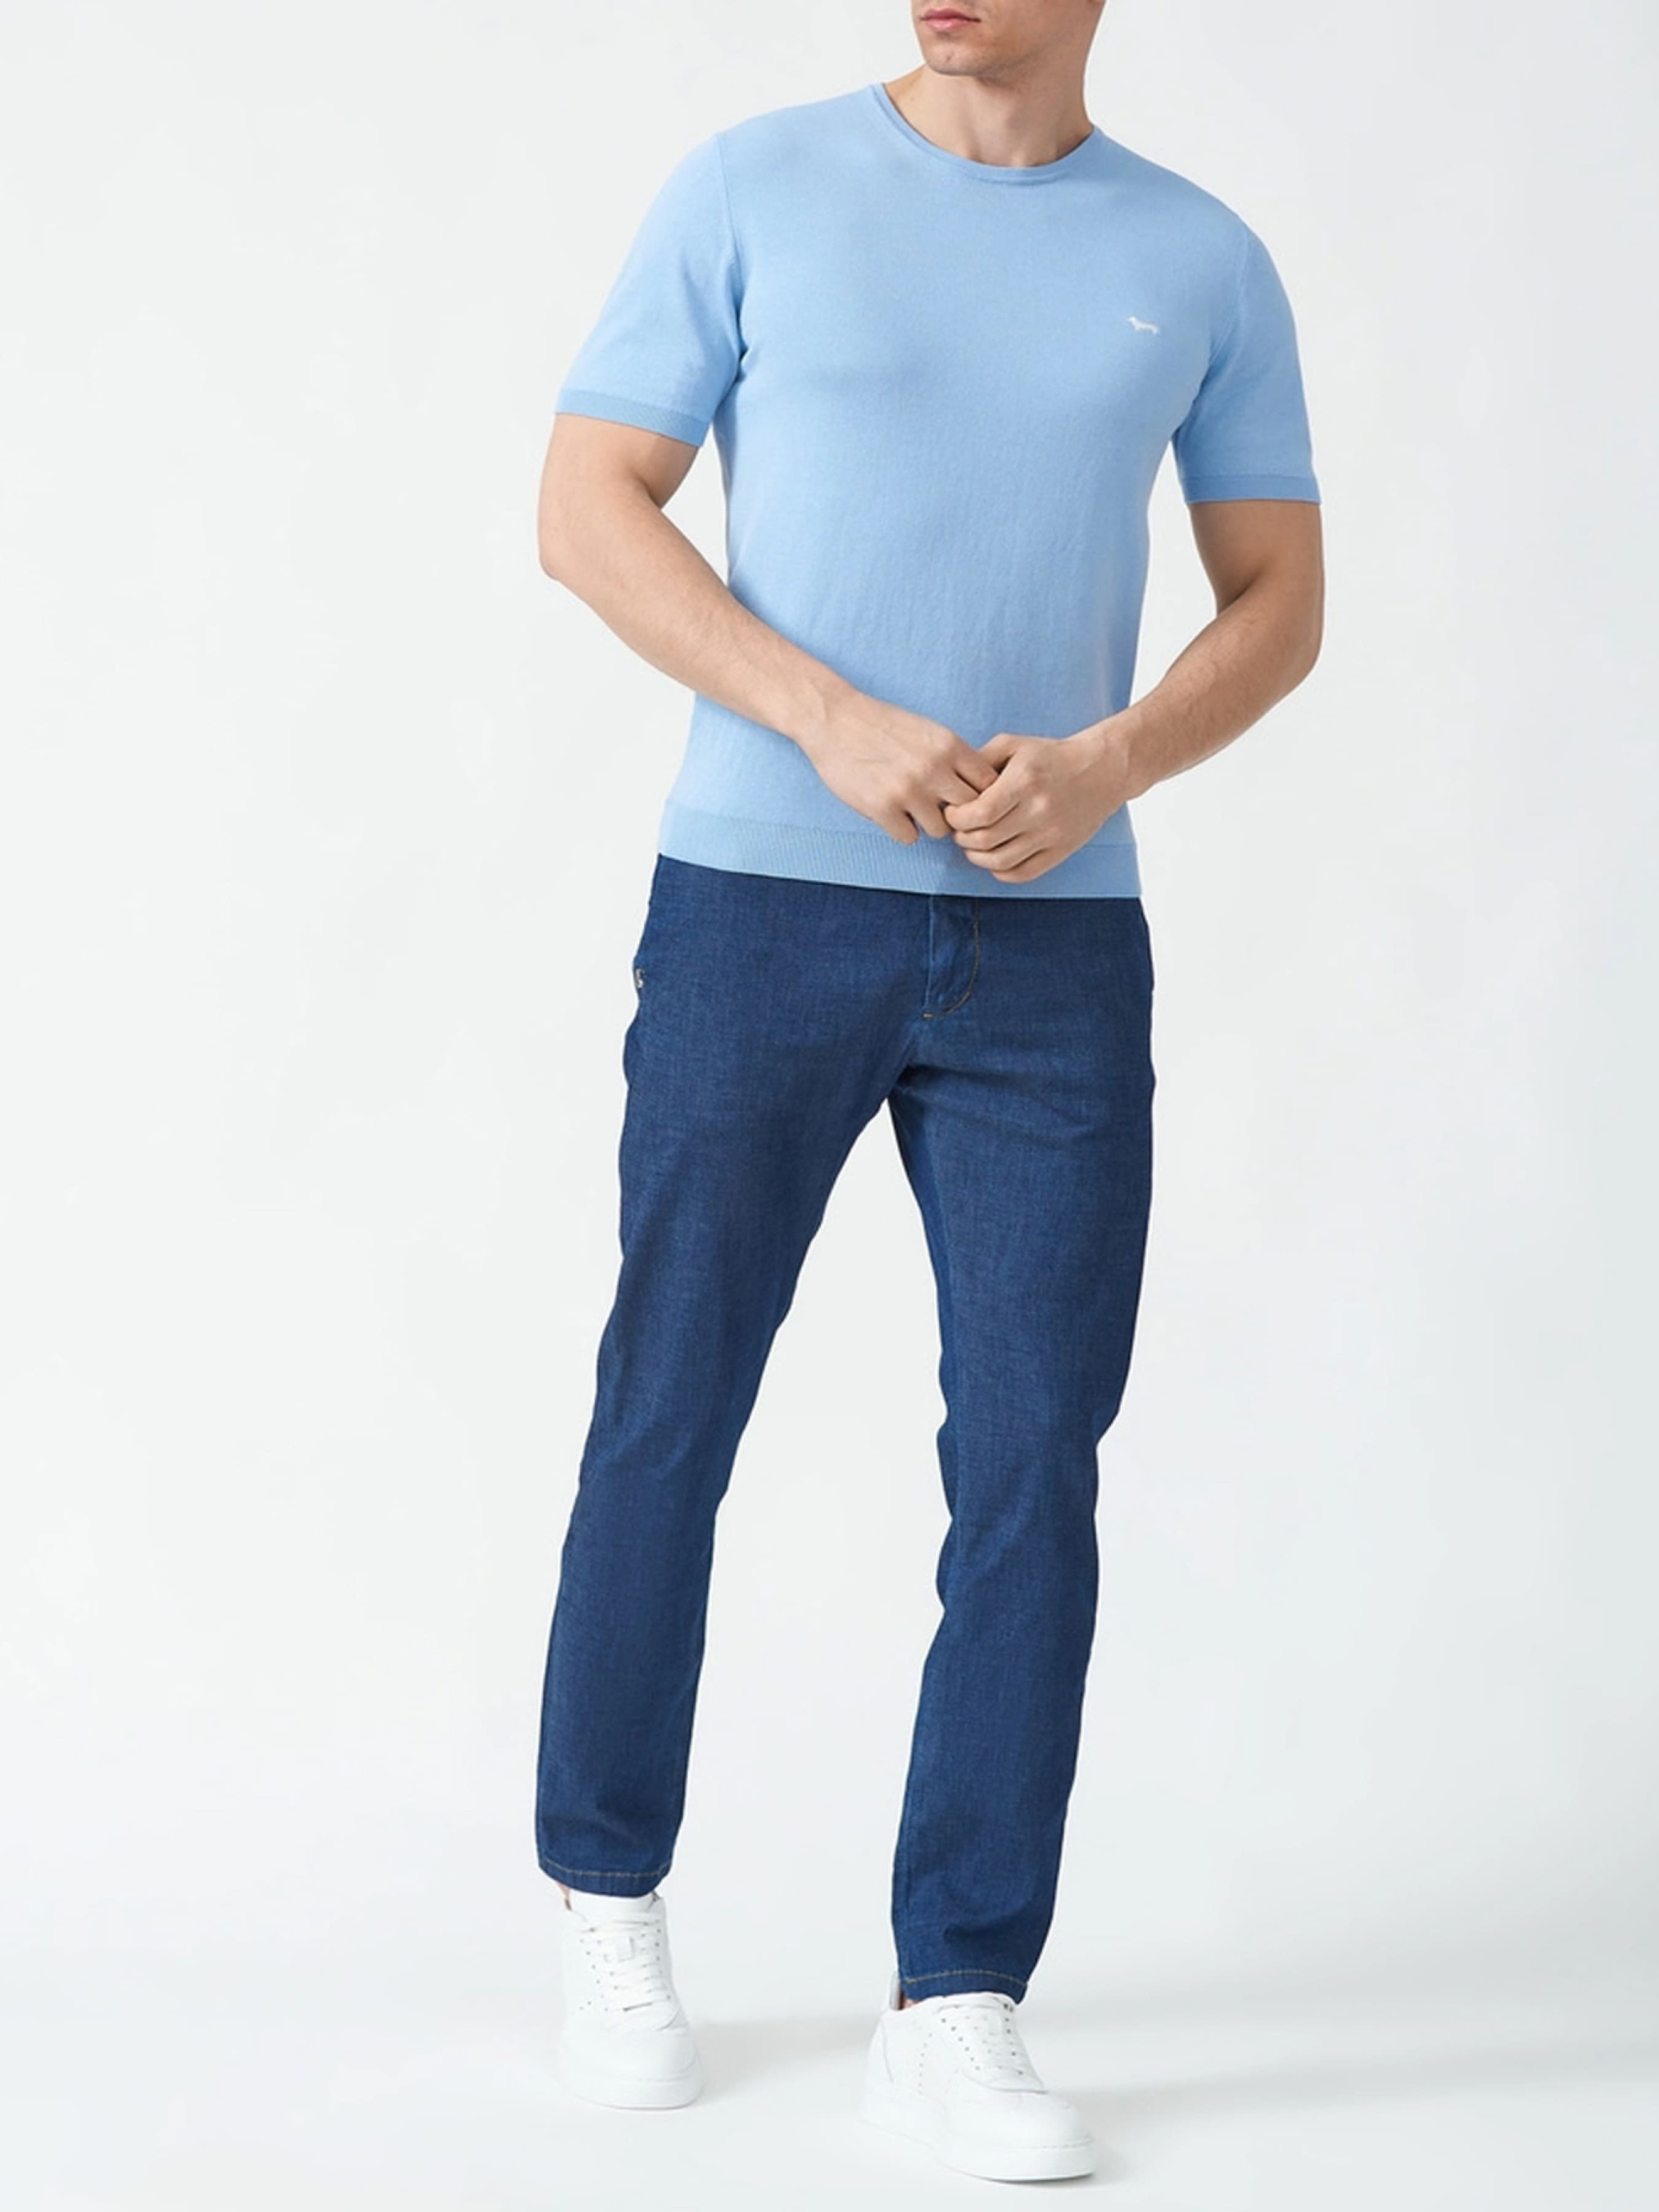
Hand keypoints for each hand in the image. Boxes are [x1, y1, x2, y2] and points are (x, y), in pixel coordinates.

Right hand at [801, 694, 999, 843]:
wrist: (834, 720)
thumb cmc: (882, 726)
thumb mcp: (928, 731)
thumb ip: (954, 758)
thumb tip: (982, 793)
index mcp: (949, 745)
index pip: (989, 785)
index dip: (980, 796)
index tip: (964, 797)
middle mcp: (934, 768)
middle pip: (970, 812)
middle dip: (957, 815)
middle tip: (940, 810)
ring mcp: (908, 790)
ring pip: (940, 830)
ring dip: (927, 824)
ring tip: (910, 807)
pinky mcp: (882, 808)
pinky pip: (909, 837)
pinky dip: (900, 829)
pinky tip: (889, 811)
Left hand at [942, 722, 1135, 884]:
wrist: (1101, 770)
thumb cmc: (1050, 756)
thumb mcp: (1013, 745)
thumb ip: (980, 760)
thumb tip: (952, 784)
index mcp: (1024, 783)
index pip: (979, 813)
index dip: (957, 819)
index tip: (953, 813)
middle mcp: (1038, 811)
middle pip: (985, 839)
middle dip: (962, 837)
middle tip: (959, 830)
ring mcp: (1051, 835)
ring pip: (1000, 861)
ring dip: (976, 857)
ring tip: (973, 844)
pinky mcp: (1060, 851)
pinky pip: (1022, 873)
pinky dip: (1000, 871)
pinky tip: (994, 858)